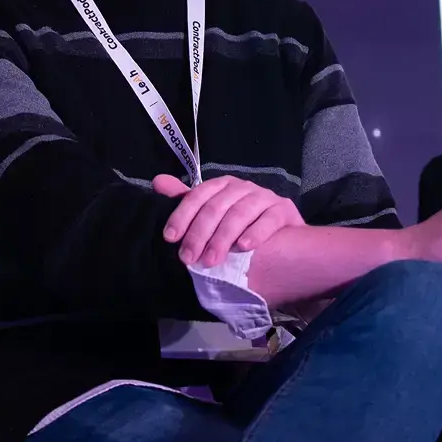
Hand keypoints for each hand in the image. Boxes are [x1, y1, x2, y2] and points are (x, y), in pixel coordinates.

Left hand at [154, 175, 305, 269]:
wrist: (283, 238)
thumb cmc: (242, 226)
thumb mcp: (212, 212)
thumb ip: (186, 200)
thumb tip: (157, 181)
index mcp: (222, 186)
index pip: (198, 195)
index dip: (182, 215)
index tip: (170, 238)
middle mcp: (243, 187)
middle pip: (217, 207)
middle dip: (200, 234)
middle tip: (189, 259)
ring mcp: (265, 197)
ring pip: (240, 213)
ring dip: (223, 238)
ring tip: (212, 260)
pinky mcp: (284, 210)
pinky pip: (269, 219)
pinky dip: (256, 232)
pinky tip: (245, 247)